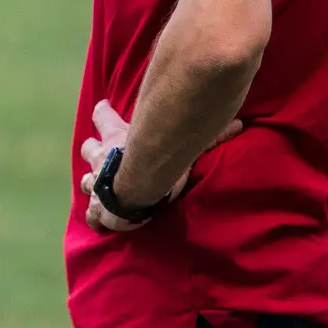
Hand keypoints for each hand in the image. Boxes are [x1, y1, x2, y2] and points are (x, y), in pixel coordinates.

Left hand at [77, 99, 242, 232]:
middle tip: (96, 152)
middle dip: (92, 150)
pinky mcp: (97, 207)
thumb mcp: (183, 143)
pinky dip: (95, 216)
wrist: (136, 186)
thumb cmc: (157, 159)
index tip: (100, 105)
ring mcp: (97, 182)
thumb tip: (241, 124)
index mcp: (116, 135)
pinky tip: (97, 221)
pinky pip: (93, 213)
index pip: (104, 116)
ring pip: (86, 180)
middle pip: (89, 148)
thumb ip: (211, 135)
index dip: (102, 112)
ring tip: (96, 187)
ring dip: (91, 183)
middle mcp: (101, 156)